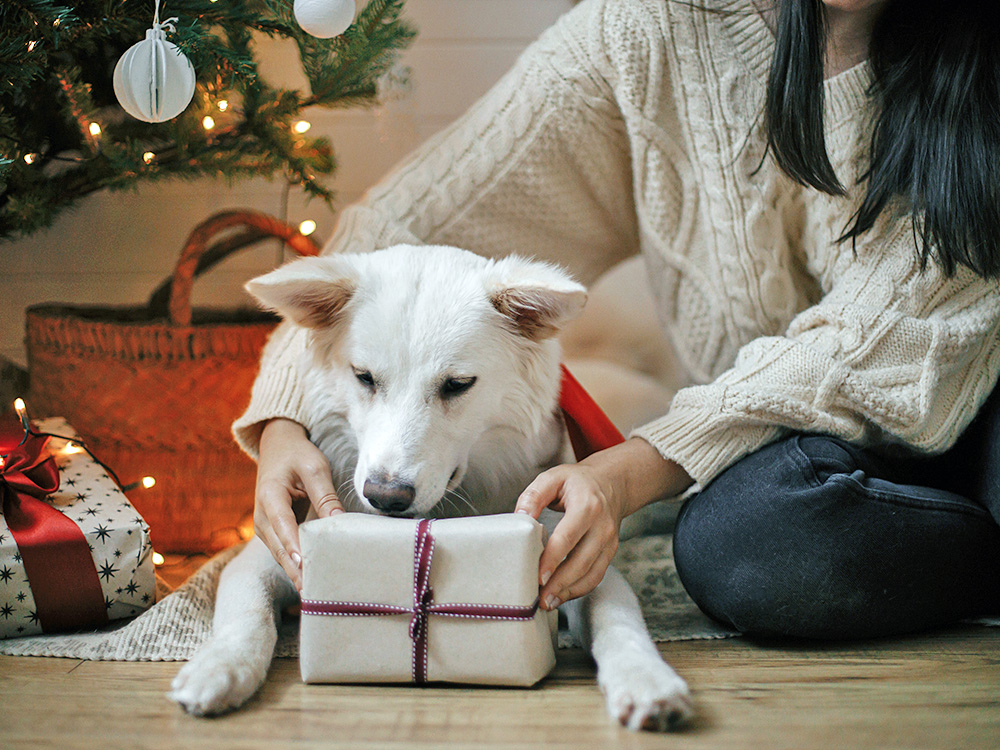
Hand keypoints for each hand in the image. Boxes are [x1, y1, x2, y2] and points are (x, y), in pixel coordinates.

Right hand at [254, 418, 344, 588]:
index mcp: (270, 495)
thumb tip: (339, 523)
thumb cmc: (297, 455)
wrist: (277, 446)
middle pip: (280, 548)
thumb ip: (326, 496)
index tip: (304, 569)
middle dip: (296, 571)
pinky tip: (312, 579)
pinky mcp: (273, 531)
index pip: (283, 525)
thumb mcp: (315, 467)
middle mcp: (261, 515)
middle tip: (315, 593)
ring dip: (296, 572)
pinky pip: (284, 551)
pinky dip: (296, 565)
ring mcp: (265, 526)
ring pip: (281, 554)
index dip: (294, 547)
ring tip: (316, 593)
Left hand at [515, 438, 692, 609]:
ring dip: (570, 591)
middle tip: (540, 599)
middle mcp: (602, 526)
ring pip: (591, 574)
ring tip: (548, 602)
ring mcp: (609, 541)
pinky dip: (579, 589)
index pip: (568, 537)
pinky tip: (562, 595)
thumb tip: (519, 517)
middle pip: (581, 561)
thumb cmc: (577, 482)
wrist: (612, 483)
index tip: (538, 577)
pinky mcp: (610, 552)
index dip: (553, 559)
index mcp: (587, 506)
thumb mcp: (553, 477)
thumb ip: (533, 496)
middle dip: (560, 583)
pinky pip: (596, 576)